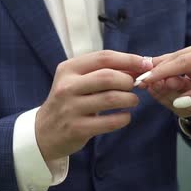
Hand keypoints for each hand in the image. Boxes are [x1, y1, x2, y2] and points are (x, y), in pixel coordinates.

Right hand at [36, 51, 152, 160]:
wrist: (44, 132)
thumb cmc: (69, 102)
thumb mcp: (78, 81)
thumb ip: (103, 72)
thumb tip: (138, 66)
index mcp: (69, 69)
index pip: (103, 57)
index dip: (128, 59)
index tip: (146, 63)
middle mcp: (67, 86)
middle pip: (108, 77)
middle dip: (129, 80)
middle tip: (136, 86)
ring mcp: (71, 108)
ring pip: (111, 98)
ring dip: (129, 99)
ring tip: (133, 101)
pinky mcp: (77, 128)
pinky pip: (109, 122)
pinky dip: (123, 118)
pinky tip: (125, 117)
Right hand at [144, 31, 190, 106]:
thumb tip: (179, 102)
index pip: (183, 62)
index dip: (161, 72)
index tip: (143, 80)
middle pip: (180, 56)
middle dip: (160, 68)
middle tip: (139, 79)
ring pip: (185, 57)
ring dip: (169, 67)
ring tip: (148, 76)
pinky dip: (181, 67)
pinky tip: (167, 72)